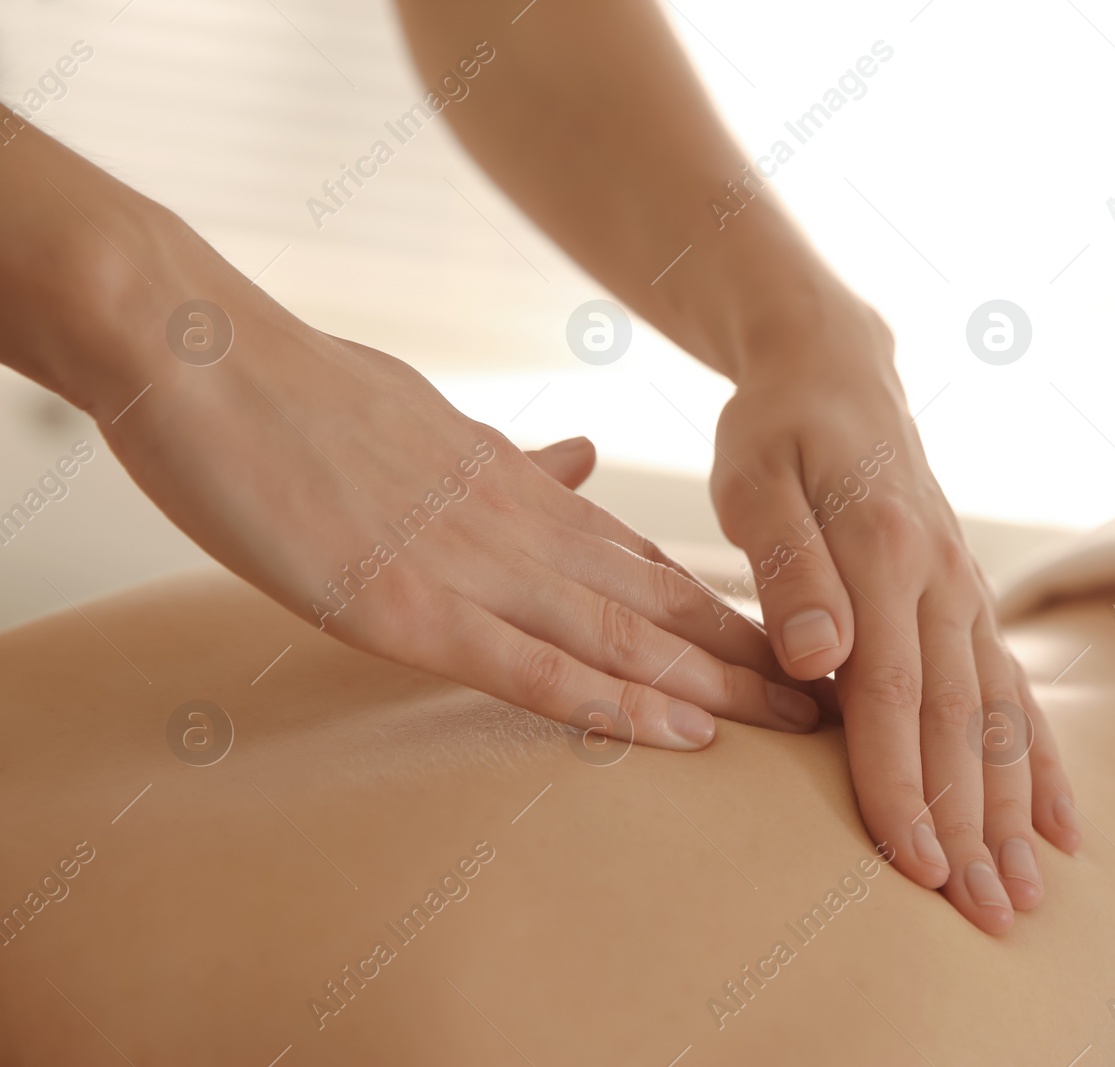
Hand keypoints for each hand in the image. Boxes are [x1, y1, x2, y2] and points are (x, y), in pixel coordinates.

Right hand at [96, 268, 823, 752]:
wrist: (199, 357)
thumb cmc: (300, 395)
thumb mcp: (429, 422)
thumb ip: (508, 457)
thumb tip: (577, 460)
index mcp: (516, 491)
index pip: (645, 563)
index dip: (724, 612)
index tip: (792, 648)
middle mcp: (517, 529)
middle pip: (662, 604)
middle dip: (755, 660)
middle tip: (838, 704)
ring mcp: (468, 569)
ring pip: (624, 638)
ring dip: (719, 687)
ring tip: (801, 728)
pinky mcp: (407, 607)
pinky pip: (531, 667)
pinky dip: (613, 704)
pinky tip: (681, 733)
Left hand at [710, 312, 1080, 933]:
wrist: (836, 371)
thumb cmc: (777, 432)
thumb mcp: (755, 480)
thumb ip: (787, 566)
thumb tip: (818, 656)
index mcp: (885, 555)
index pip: (892, 697)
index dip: (904, 788)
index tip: (916, 870)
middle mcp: (942, 580)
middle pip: (962, 723)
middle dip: (975, 826)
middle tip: (989, 920)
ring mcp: (966, 592)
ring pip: (1001, 715)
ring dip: (1015, 808)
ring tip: (1031, 894)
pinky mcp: (971, 601)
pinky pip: (1017, 688)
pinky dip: (1042, 758)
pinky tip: (1060, 821)